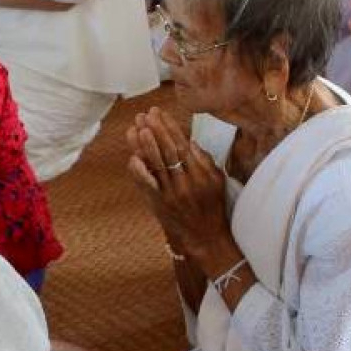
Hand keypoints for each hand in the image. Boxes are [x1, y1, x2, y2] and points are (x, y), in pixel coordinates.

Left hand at [125, 109, 234, 274]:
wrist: (205, 237)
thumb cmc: (213, 207)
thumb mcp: (217, 182)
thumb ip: (205, 161)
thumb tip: (189, 141)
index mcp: (201, 175)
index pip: (182, 145)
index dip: (170, 127)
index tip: (161, 113)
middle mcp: (186, 183)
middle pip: (167, 151)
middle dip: (156, 130)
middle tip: (146, 114)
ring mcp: (170, 194)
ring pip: (156, 164)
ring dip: (145, 144)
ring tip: (137, 126)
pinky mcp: (160, 204)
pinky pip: (147, 185)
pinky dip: (139, 171)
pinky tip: (132, 157)